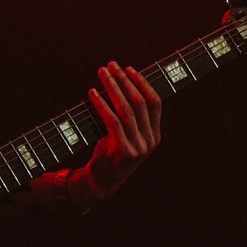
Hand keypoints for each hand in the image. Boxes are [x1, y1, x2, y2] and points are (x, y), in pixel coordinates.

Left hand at [77, 62, 161, 202]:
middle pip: (139, 102)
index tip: (129, 68)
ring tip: (102, 73)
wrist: (101, 182)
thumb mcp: (126, 135)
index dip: (142, 83)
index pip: (155, 102)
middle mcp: (150, 141)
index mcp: (154, 135)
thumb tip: (122, 82)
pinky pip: (112, 121)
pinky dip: (101, 104)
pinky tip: (92, 93)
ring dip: (112, 87)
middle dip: (124, 80)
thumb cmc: (111, 152)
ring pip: (126, 109)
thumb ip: (130, 116)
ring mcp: (138, 147)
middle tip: (111, 65)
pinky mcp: (123, 151)